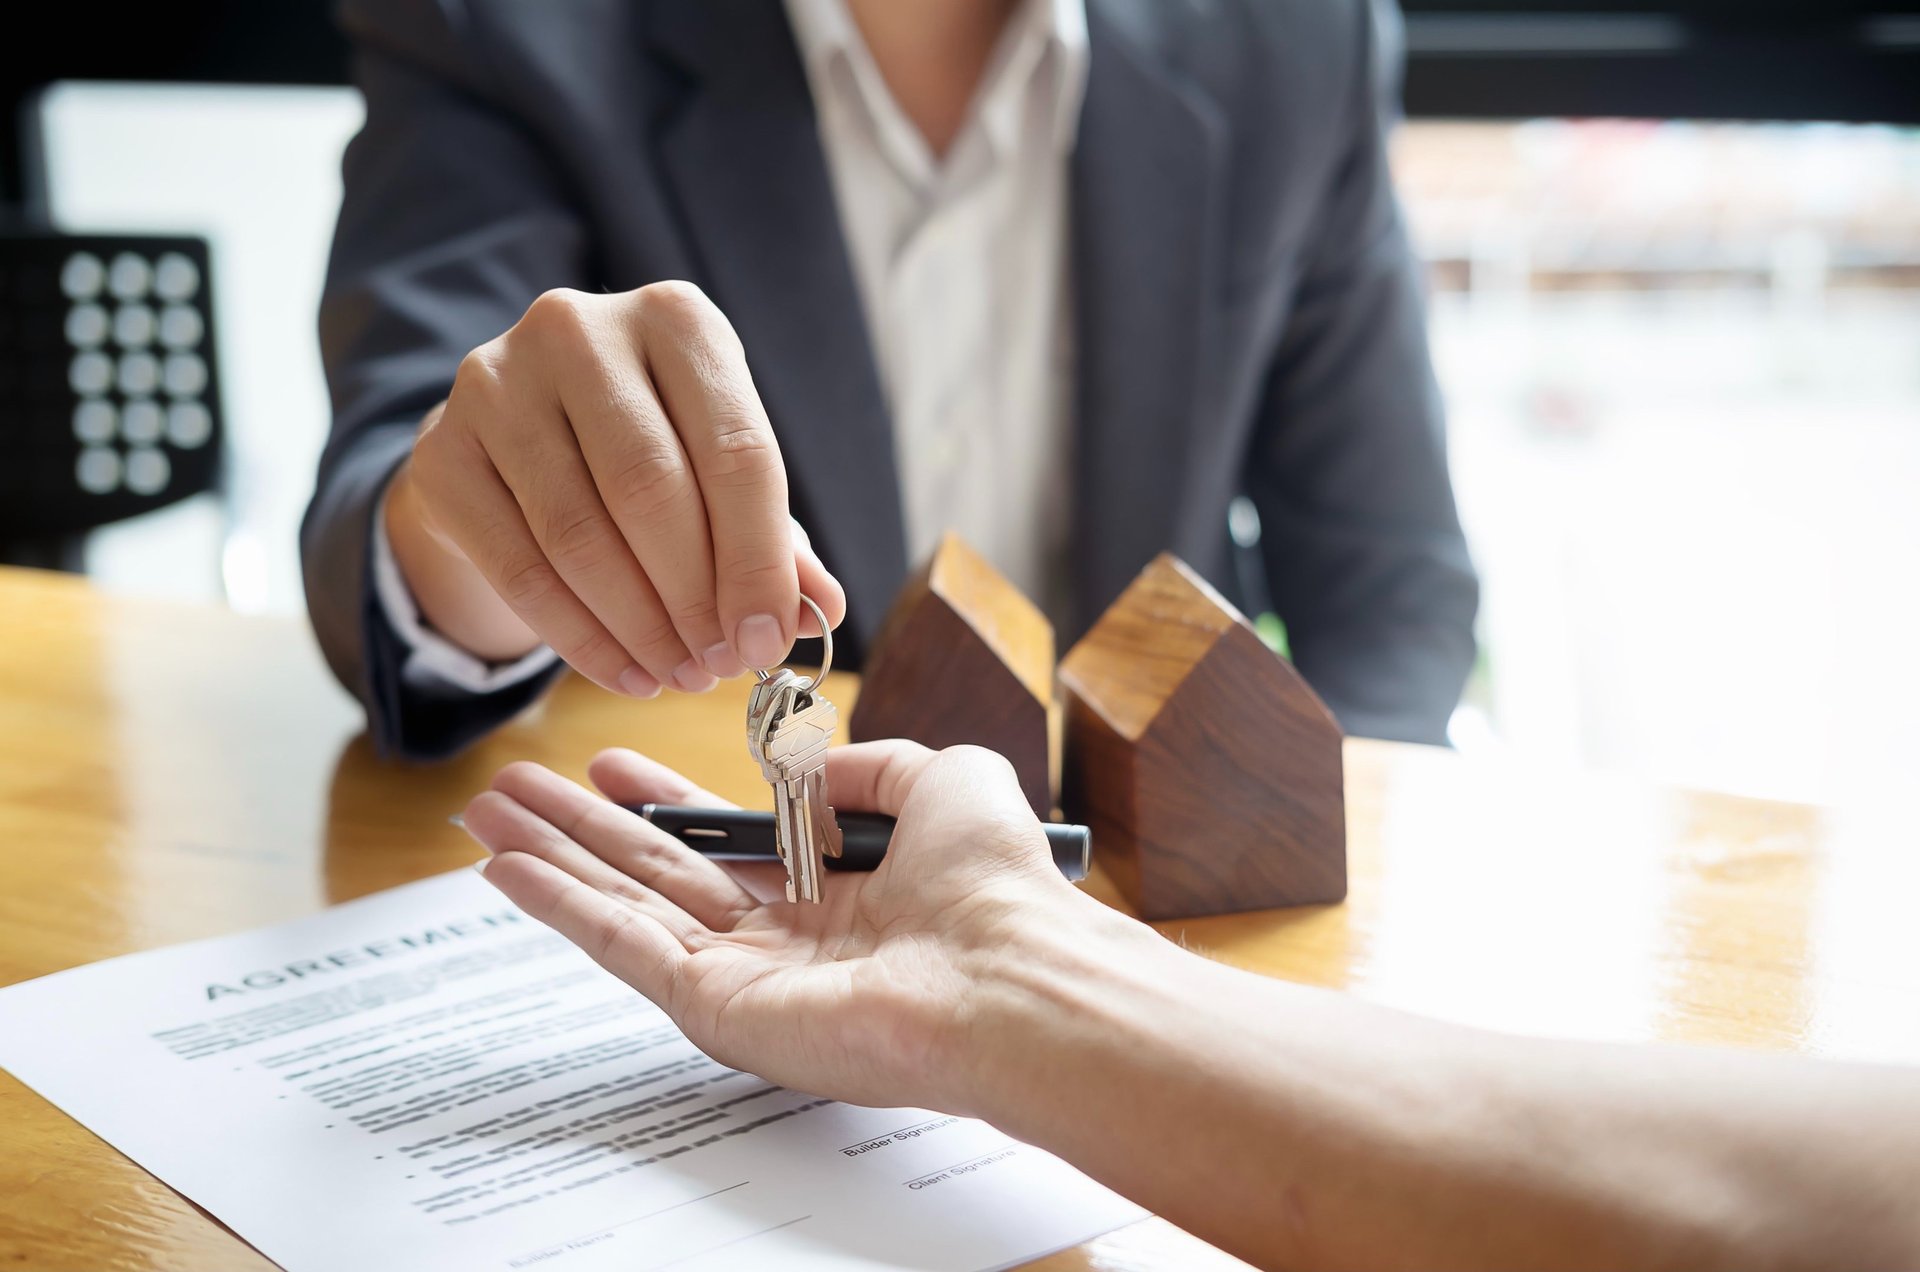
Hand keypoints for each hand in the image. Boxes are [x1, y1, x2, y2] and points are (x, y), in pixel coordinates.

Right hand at [385, 282, 846, 695]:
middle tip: (719, 666)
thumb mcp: (721, 474)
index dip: (757, 561)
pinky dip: (581, 637)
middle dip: (695, 598)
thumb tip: (822, 610)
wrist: (518, 436)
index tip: (768, 640)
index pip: (735, 452)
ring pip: (580, 535)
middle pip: (651, 491)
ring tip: (678, 675)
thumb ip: (776, 537)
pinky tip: (625, 672)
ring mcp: (497, 382)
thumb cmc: (650, 450)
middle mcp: (581, 330)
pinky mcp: (444, 449)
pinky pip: (520, 567)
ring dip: (640, 627)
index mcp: (676, 319)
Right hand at [462, 742, 1101, 1111]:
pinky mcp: (717, 1010)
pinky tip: (507, 869)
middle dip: (582, 827)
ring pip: (625, 905)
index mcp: (835, 892)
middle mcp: (783, 940)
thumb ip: (871, 764)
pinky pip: (623, 947)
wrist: (1008, 970)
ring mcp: (744, 978)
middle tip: (513, 788)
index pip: (726, 842)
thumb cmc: (996, 883)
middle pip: (658, 871)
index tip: (610, 762)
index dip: (664, 800)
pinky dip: (559, 906)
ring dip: (551, 859)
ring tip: (484, 815)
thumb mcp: (945, 779)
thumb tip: (811, 768)